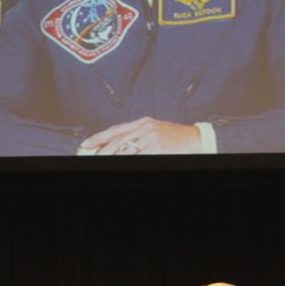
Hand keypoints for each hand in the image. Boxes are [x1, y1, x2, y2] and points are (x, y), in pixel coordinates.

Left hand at [81, 117, 201, 155]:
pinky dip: (126, 160)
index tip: (86, 143)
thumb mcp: (157, 132)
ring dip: (110, 156)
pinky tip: (117, 163)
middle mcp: (145, 128)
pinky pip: (136, 157)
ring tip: (100, 161)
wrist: (197, 139)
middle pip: (117, 140)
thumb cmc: (178, 139)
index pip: (116, 129)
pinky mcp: (156, 148)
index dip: (99, 137)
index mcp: (144, 122)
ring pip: (124, 149)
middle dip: (101, 149)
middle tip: (89, 156)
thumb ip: (140, 136)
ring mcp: (150, 138)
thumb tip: (122, 147)